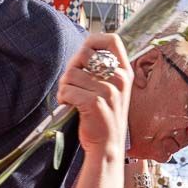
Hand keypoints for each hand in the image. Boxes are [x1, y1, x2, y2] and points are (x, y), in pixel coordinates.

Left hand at [55, 33, 132, 156]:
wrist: (107, 147)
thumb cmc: (104, 118)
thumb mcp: (112, 90)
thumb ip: (102, 70)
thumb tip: (82, 51)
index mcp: (125, 73)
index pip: (112, 40)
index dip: (93, 41)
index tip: (84, 54)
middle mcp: (119, 79)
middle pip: (84, 55)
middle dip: (71, 68)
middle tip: (71, 84)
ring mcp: (108, 91)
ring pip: (71, 74)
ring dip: (65, 87)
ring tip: (71, 99)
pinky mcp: (94, 103)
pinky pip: (67, 90)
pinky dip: (63, 97)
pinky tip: (69, 106)